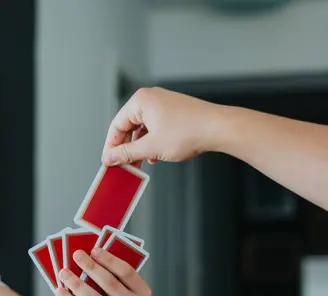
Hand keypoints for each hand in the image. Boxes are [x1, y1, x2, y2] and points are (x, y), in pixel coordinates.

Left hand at [55, 248, 151, 295]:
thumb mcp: (127, 294)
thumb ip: (116, 278)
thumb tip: (90, 256)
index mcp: (143, 294)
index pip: (127, 272)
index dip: (110, 260)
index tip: (94, 249)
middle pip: (110, 283)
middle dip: (91, 267)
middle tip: (76, 255)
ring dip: (76, 283)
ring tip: (63, 272)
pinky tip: (60, 291)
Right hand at [102, 87, 224, 165]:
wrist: (218, 128)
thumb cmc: (187, 133)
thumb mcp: (151, 147)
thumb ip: (127, 153)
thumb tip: (110, 158)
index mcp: (141, 101)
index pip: (116, 125)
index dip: (111, 146)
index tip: (109, 162)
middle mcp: (151, 98)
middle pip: (129, 126)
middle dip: (127, 148)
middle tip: (124, 165)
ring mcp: (164, 103)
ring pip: (143, 128)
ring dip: (141, 147)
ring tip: (141, 163)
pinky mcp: (175, 111)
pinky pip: (156, 127)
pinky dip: (153, 141)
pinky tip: (156, 156)